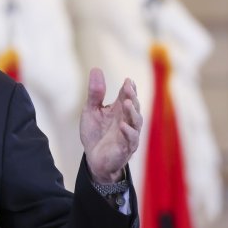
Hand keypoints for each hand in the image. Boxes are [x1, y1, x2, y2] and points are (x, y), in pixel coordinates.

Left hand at [80, 68, 142, 183]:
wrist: (94, 158)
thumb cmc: (95, 133)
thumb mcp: (91, 110)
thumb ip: (95, 93)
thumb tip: (96, 69)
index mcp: (119, 110)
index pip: (127, 96)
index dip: (129, 88)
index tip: (127, 80)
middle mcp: (126, 120)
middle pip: (133, 106)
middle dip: (132, 97)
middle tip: (128, 88)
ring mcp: (128, 134)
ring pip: (136, 122)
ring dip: (132, 112)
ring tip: (127, 103)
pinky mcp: (126, 148)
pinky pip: (131, 139)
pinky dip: (128, 132)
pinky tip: (123, 125)